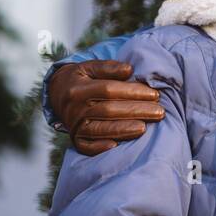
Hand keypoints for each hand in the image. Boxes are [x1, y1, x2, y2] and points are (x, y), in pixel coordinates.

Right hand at [49, 60, 163, 155]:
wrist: (56, 94)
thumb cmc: (81, 78)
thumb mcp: (90, 67)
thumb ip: (109, 67)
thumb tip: (129, 70)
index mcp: (79, 89)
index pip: (109, 90)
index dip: (133, 92)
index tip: (154, 94)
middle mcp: (75, 109)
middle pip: (108, 110)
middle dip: (136, 111)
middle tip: (159, 112)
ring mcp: (74, 125)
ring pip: (100, 130)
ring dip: (124, 130)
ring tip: (145, 128)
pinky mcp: (75, 139)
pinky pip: (87, 146)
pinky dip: (100, 148)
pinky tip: (117, 146)